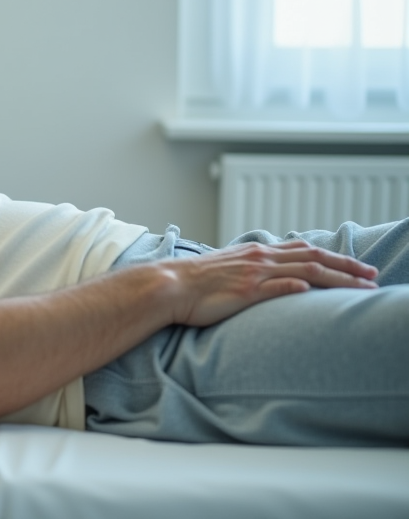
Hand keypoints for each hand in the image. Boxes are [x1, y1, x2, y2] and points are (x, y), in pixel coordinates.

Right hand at [160, 239, 378, 326]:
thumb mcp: (230, 270)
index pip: (305, 250)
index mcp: (257, 253)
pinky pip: (275, 287)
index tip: (358, 267)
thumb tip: (278, 277)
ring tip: (362, 287)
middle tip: (374, 275)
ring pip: (305, 271)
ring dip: (338, 278)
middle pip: (315, 258)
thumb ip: (256, 270)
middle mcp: (260, 258)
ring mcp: (254, 275)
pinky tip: (313, 288)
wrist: (168, 286)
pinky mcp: (244, 292)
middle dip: (348, 267)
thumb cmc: (195, 283)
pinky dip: (296, 285)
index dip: (335, 257)